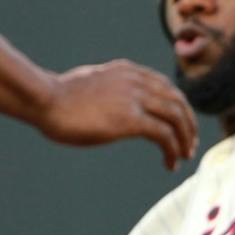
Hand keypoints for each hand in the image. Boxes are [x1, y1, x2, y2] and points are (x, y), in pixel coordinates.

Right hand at [33, 60, 198, 170]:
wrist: (44, 99)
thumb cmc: (56, 97)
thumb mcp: (88, 84)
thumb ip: (105, 89)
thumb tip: (106, 102)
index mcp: (126, 70)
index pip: (165, 86)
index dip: (177, 107)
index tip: (179, 126)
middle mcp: (135, 80)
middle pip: (177, 100)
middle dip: (188, 123)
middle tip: (189, 144)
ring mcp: (134, 98)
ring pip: (177, 117)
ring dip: (185, 139)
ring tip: (184, 156)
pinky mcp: (130, 119)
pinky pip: (164, 135)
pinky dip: (173, 150)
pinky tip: (170, 163)